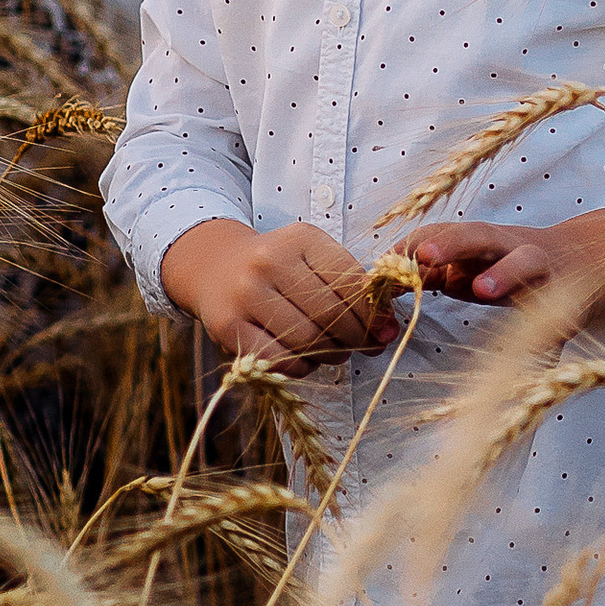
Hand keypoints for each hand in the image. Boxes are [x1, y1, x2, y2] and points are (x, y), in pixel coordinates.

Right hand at [158, 219, 402, 373]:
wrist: (215, 266)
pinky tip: (307, 359)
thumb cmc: (280, 268)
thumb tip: (389, 329)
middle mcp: (269, 261)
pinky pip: (280, 360)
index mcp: (300, 238)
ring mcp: (245, 294)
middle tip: (365, 346)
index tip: (386, 330)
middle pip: (331, 314)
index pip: (349, 281)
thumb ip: (352, 287)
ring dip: (332, 354)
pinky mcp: (228, 325)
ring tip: (336, 351)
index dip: (374, 313)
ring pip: (307, 340)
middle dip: (357, 338)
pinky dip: (303, 367)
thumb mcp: (314, 260)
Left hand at [401, 208, 604, 321]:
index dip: (414, 243)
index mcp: (477, 240)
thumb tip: (391, 283)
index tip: (387, 260)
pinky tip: (547, 338)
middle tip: (423, 256)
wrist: (579, 264)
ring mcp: (540, 267)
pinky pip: (556, 311)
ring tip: (483, 290)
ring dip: (502, 274)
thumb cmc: (506, 268)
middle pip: (475, 235)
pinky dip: (549, 326)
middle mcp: (507, 245)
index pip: (439, 233)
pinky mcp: (565, 297)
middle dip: (449, 243)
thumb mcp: (469, 266)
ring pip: (522, 262)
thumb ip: (437, 272)